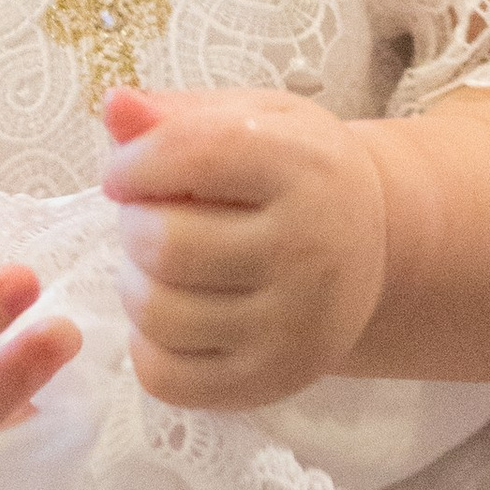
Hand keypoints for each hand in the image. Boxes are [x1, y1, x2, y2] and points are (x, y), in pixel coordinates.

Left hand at [100, 86, 387, 405]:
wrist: (374, 251)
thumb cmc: (297, 176)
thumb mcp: (256, 121)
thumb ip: (180, 114)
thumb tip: (116, 106)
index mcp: (306, 169)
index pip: (195, 155)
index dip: (135, 162)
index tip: (124, 172)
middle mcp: (307, 251)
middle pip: (166, 243)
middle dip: (134, 224)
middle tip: (150, 217)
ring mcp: (291, 327)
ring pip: (157, 312)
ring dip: (134, 282)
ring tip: (159, 263)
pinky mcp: (269, 382)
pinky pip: (163, 375)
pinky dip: (144, 343)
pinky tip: (171, 313)